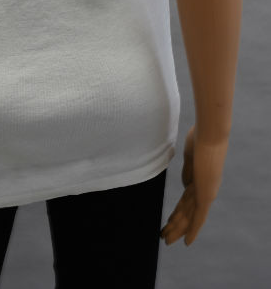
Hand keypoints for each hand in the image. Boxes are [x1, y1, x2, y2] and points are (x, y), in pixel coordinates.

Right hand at [160, 124, 228, 246]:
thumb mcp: (191, 155)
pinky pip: (198, 218)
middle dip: (175, 224)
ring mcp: (206, 192)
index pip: (186, 200)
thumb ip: (189, 171)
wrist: (211, 134)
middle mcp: (205, 189)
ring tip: (166, 240)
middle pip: (186, 211)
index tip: (169, 220)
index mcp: (200, 178)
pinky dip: (192, 231)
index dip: (177, 212)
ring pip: (189, 216)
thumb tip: (186, 186)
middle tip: (165, 236)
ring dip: (177, 229)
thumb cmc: (200, 137)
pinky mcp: (206, 195)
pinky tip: (186, 242)